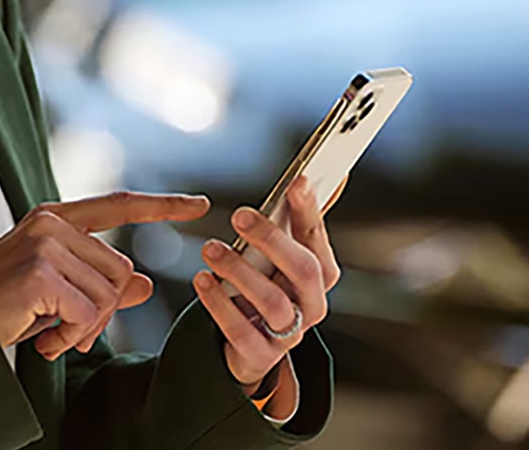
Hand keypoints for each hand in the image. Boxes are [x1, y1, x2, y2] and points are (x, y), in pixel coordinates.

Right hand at [0, 191, 210, 359]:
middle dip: (103, 311)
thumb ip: (101, 285)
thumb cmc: (4, 308)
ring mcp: (44, 244)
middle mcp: (50, 223)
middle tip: (68, 332)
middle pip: (120, 269)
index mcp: (55, 219)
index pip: (119, 206)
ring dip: (85, 328)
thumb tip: (145, 284)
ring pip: (108, 294)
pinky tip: (44, 339)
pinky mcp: (41, 272)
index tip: (201, 204)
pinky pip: (87, 313)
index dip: (163, 205)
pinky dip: (71, 337)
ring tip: (51, 334)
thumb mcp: (58, 294)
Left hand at [192, 175, 339, 388]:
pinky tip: (201, 280)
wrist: (252, 347)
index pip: (318, 239)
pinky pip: (242, 332)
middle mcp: (313, 304)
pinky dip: (220, 305)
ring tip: (210, 248)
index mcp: (322, 275)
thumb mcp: (283, 256)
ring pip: (272, 302)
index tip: (296, 181)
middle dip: (272, 239)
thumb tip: (327, 174)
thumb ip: (301, 220)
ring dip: (240, 271)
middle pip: (303, 271)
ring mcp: (290, 333)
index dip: (309, 211)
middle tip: (239, 214)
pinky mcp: (261, 355)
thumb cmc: (269, 287)